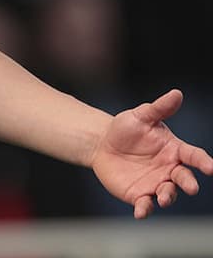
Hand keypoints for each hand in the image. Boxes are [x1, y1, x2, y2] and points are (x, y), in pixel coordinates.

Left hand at [90, 89, 212, 218]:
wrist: (102, 143)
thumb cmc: (126, 128)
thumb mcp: (141, 116)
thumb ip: (160, 108)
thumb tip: (177, 93)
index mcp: (175, 150)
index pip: (194, 156)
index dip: (203, 162)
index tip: (211, 167)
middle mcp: (169, 169)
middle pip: (184, 178)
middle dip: (188, 183)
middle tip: (191, 187)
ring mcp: (155, 183)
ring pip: (168, 193)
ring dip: (168, 197)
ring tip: (164, 198)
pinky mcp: (139, 194)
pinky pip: (145, 204)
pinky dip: (145, 209)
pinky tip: (141, 211)